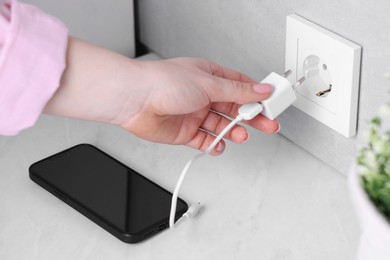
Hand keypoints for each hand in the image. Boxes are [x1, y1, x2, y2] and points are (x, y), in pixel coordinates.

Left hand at [120, 58, 278, 154]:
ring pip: (221, 125)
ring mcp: (194, 114)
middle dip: (251, 117)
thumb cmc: (163, 82)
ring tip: (240, 135)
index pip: (240, 86)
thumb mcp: (208, 83)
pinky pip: (205, 140)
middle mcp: (202, 95)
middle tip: (268, 125)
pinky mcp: (185, 132)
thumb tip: (261, 89)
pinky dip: (214, 144)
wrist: (134, 100)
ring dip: (233, 131)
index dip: (257, 95)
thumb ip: (237, 91)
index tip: (272, 103)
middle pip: (234, 107)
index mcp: (209, 76)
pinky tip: (219, 144)